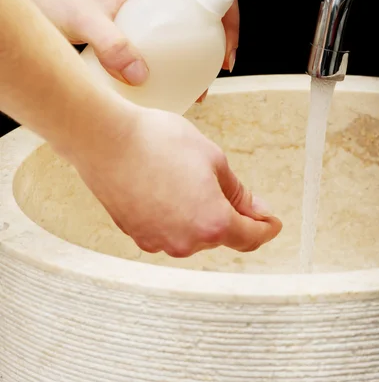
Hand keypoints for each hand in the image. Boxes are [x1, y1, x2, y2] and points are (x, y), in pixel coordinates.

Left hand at [12, 0, 268, 93]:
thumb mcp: (82, 20)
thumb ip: (111, 46)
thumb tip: (143, 77)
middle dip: (229, 19)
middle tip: (227, 58)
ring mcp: (154, 0)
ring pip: (197, 14)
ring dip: (212, 41)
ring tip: (211, 76)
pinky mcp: (146, 18)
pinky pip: (178, 32)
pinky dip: (187, 53)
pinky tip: (183, 81)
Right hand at [73, 102, 281, 256]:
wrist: (105, 139)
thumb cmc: (156, 142)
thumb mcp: (212, 159)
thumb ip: (238, 192)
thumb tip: (256, 210)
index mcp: (212, 224)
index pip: (250, 237)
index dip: (265, 228)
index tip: (270, 222)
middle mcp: (185, 242)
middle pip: (220, 235)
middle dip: (229, 214)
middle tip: (224, 185)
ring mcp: (158, 241)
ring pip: (192, 234)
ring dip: (198, 215)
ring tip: (187, 180)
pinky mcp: (136, 234)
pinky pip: (167, 230)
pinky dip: (175, 215)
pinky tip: (167, 189)